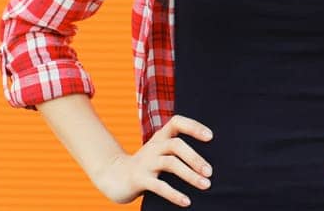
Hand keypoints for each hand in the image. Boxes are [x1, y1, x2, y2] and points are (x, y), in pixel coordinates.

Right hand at [88, 114, 214, 206]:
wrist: (113, 176)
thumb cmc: (145, 166)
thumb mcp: (159, 152)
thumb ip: (177, 152)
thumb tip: (207, 164)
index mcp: (160, 138)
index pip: (176, 122)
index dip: (193, 126)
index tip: (210, 136)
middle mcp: (153, 147)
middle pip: (176, 145)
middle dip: (195, 158)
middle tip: (209, 172)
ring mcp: (146, 162)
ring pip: (170, 163)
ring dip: (190, 175)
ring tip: (205, 185)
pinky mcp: (139, 179)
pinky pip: (159, 185)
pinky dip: (174, 194)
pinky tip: (186, 201)